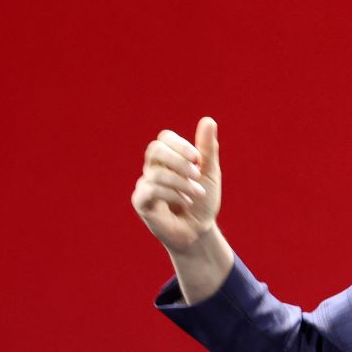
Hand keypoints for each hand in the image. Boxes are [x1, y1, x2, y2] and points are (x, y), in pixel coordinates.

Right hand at [131, 117, 221, 253]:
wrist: (199, 231)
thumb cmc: (203, 201)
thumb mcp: (210, 173)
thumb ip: (207, 149)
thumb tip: (208, 120)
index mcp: (169, 158)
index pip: (164, 138)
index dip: (180, 144)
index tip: (198, 158)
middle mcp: (153, 168)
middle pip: (155, 150)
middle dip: (179, 160)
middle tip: (197, 174)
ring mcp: (145, 184)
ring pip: (157, 172)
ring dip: (182, 183)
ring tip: (197, 194)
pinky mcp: (141, 202)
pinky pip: (150, 190)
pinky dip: (172, 195)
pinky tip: (185, 203)